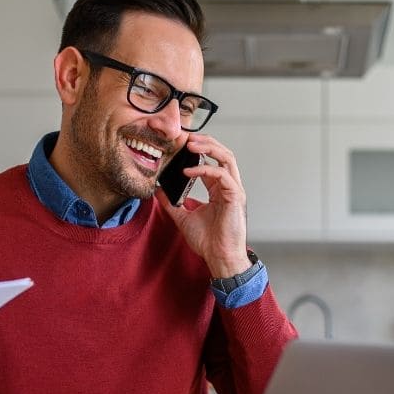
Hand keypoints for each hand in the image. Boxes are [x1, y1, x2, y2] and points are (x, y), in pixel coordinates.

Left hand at [156, 134, 252, 277]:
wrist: (220, 258)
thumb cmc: (209, 242)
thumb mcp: (183, 218)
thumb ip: (172, 203)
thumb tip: (158, 190)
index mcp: (219, 189)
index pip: (211, 161)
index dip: (198, 149)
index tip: (180, 143)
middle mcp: (229, 187)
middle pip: (222, 153)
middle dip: (205, 141)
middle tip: (186, 136)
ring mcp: (234, 190)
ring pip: (227, 157)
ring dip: (209, 147)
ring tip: (190, 143)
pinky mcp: (235, 196)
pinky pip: (222, 174)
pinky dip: (204, 168)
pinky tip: (187, 170)